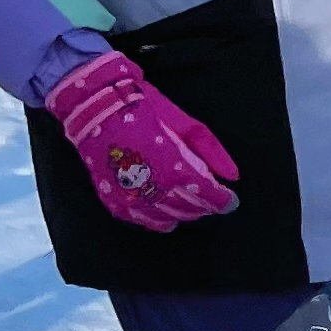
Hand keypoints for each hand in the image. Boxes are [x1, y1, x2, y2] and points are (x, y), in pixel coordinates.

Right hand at [46, 50, 237, 228]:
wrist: (97, 109)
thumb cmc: (145, 111)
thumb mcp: (185, 124)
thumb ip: (211, 152)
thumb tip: (233, 177)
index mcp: (175, 168)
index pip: (207, 195)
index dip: (223, 201)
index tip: (231, 201)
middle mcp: (153, 188)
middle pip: (190, 208)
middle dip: (205, 206)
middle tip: (212, 200)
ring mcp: (130, 196)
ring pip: (167, 218)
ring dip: (184, 214)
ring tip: (192, 205)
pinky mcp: (112, 199)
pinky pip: (140, 220)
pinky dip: (157, 220)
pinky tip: (166, 216)